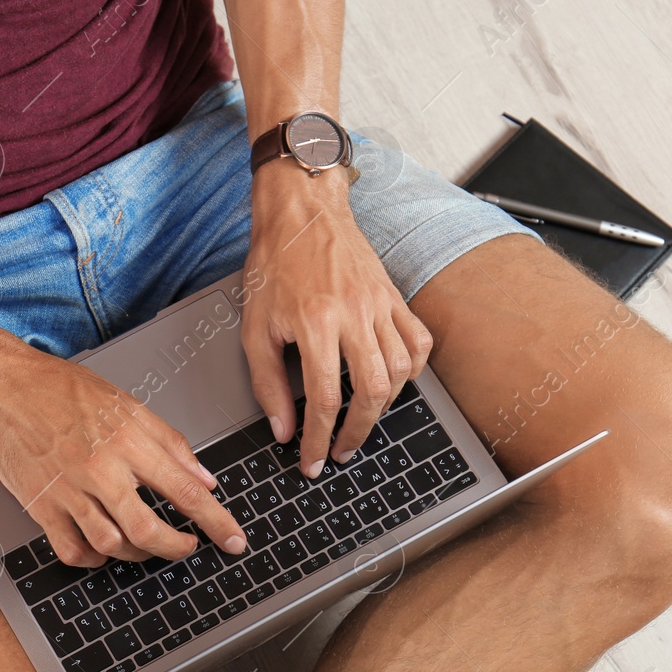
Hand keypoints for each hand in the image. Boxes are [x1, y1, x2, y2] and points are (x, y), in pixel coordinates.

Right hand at [0, 343, 246, 566]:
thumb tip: (204, 477)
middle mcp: (100, 470)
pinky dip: (93, 560)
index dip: (215, 521)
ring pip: (112, 546)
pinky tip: (103, 550)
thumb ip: (169, 443)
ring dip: (137, 554)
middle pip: (148, 531)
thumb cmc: (60, 389)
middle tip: (189, 547)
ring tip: (147, 544)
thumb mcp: (127, 403)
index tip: (233, 539)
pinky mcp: (41, 507)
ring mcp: (68, 492)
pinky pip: (72, 551)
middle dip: (177, 548)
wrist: (3, 388)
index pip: (184, 491)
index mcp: (127, 441)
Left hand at [241, 161, 433, 477]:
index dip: (319, 439)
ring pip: (399, 371)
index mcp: (315, 321)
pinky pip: (417, 341)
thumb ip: (266, 382)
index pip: (325, 398)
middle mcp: (354, 314)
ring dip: (383, 407)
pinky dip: (411, 370)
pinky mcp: (393, 296)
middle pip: (371, 392)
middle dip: (357, 432)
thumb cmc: (273, 264)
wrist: (301, 211)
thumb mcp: (253, 325)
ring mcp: (379, 304)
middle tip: (340, 452)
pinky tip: (392, 382)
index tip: (313, 460)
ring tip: (361, 423)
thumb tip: (282, 429)